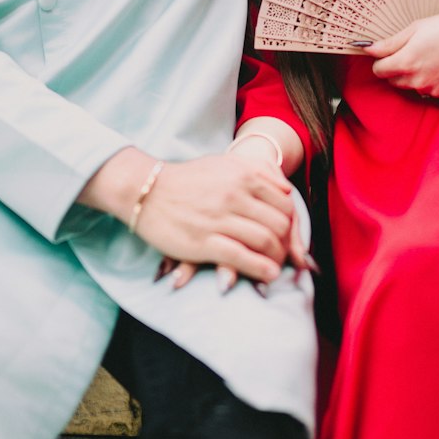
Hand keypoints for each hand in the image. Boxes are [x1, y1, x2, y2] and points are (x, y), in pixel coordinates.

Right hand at [136, 150, 298, 284]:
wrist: (147, 190)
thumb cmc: (186, 179)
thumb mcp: (223, 164)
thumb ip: (256, 173)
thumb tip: (285, 190)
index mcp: (242, 175)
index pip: (284, 203)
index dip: (291, 222)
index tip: (288, 234)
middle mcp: (234, 196)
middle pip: (279, 224)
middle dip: (287, 243)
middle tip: (285, 254)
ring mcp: (219, 219)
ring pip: (265, 241)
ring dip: (277, 258)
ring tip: (277, 266)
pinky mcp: (204, 242)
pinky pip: (242, 257)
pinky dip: (261, 269)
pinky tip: (268, 275)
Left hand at [364, 10, 438, 100]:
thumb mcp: (416, 28)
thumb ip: (389, 43)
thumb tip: (368, 50)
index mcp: (406, 63)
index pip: (379, 71)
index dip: (383, 61)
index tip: (392, 53)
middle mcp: (418, 82)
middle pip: (395, 81)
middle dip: (398, 69)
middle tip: (415, 52)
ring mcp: (435, 91)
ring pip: (415, 88)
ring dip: (417, 77)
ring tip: (434, 58)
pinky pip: (434, 92)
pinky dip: (436, 82)